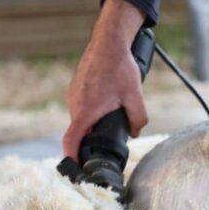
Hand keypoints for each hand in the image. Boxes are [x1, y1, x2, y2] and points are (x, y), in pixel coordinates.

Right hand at [62, 0, 147, 159]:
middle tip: (104, 145)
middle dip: (89, 141)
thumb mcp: (135, 96)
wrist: (109, 41)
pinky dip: (90, 111)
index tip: (73, 169)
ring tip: (110, 114)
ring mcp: (73, 95)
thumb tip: (134, 133)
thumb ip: (137, 120)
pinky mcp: (75, 88)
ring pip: (81, 119)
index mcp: (86, 111)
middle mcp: (75, 104)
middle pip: (78, 132)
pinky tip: (105, 102)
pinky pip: (81, 106)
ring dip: (92, 123)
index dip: (70, 158)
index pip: (71, 141)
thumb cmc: (121, 67)